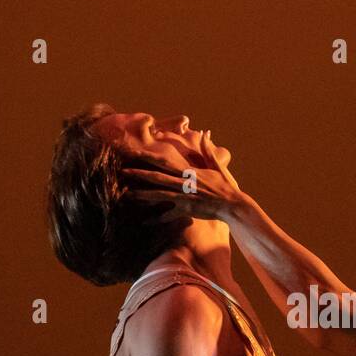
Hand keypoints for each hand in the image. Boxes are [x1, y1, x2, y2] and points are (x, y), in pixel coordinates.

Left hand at [122, 130, 244, 223]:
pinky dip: (157, 220)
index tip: (135, 152)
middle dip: (139, 174)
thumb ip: (207, 150)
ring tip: (127, 195)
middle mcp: (184, 183)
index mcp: (189, 171)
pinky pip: (169, 216)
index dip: (149, 156)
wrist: (233, 205)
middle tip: (122, 171)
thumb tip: (205, 132)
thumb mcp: (217, 165)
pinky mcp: (187, 210)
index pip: (165, 161)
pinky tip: (144, 223)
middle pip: (157, 177)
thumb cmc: (225, 186)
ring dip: (142, 195)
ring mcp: (185, 197)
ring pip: (159, 195)